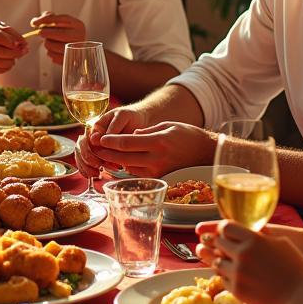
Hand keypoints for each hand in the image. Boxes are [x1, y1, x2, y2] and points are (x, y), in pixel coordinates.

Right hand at [0, 20, 27, 73]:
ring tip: (14, 56)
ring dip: (14, 60)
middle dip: (17, 52)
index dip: (16, 40)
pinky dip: (8, 66)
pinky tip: (7, 61)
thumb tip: (23, 44)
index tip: (24, 43)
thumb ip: (9, 32)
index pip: (1, 37)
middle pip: (3, 52)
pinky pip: (1, 70)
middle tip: (24, 51)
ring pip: (4, 63)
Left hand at [30, 12, 84, 64]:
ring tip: (49, 41)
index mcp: (77, 24)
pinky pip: (54, 57)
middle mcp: (79, 36)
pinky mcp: (70, 60)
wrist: (76, 49)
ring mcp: (76, 49)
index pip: (61, 19)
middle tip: (39, 32)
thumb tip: (35, 22)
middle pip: (61, 34)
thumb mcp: (59, 22)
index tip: (35, 23)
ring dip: (47, 43)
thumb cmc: (65, 33)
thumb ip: (48, 18)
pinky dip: (50, 53)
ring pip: (55, 46)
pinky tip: (53, 50)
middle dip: (46, 33)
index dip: (46, 20)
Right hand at [74, 105, 145, 176]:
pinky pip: (85, 163)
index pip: (85, 139)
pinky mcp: (99, 154)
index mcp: (96, 126)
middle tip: (99, 167)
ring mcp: (94, 145)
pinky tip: (94, 175)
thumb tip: (97, 139)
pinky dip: (87, 170)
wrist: (138, 121)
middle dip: (88, 160)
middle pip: (80, 148)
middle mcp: (92, 135)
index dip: (90, 151)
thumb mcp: (123, 116)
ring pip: (81, 156)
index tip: (98, 160)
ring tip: (97, 174)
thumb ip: (112, 127)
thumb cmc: (130, 117)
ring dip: (86, 167)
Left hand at [98, 121, 214, 177]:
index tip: (100, 139)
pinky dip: (129, 168)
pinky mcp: (160, 178)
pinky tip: (122, 163)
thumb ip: (146, 131)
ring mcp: (158, 171)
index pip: (127, 143)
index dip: (111, 142)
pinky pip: (139, 174)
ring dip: (116, 162)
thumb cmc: (187, 135)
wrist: (206, 153)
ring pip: (129, 168)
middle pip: (124, 158)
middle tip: (96, 149)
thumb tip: (130, 137)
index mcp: (158, 142)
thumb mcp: (167, 126)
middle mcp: (157, 158)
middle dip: (108, 154)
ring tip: (105, 156)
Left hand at [194, 220, 302, 303]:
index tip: (226, 233)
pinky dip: (227, 278)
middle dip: (220, 244)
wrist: (301, 296)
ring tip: (228, 263)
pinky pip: (223, 280)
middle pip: (218, 243)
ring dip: (221, 261)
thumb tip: (249, 230)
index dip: (224, 229)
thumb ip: (260, 234)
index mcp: (253, 239)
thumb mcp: (280, 242)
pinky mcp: (237, 290)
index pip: (225, 226)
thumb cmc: (296, 268)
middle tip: (224, 248)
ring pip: (216, 262)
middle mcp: (242, 254)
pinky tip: (236, 278)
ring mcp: (237, 273)